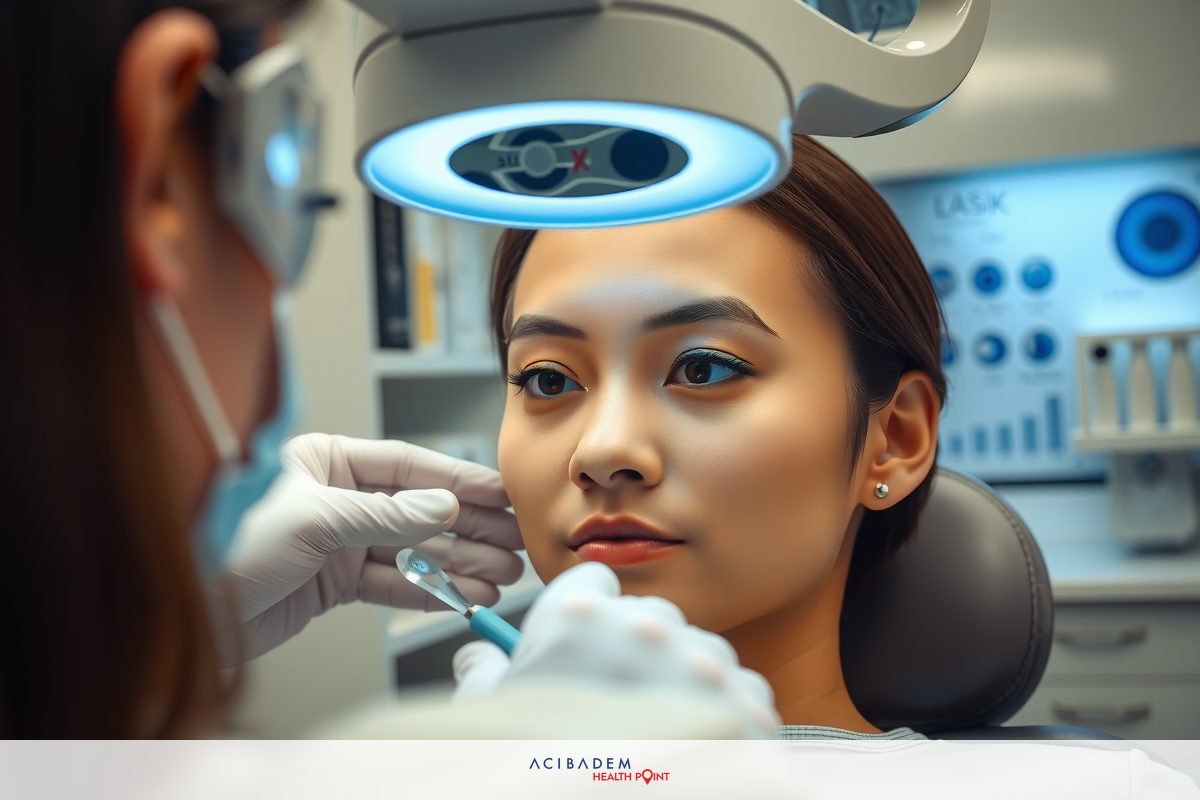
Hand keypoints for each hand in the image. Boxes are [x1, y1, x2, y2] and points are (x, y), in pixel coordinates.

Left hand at [226, 433, 523, 661]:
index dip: (459, 480)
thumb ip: (386, 515)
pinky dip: (433, 591)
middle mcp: (339, 498)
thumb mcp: (316, 522)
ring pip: (416, 550)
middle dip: (471, 528)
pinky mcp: (340, 582)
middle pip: (420, 509)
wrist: (203, 616)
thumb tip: (445, 507)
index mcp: (327, 461)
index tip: (500, 493)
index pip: (408, 465)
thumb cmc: (235, 551)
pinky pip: (398, 584)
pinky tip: (465, 595)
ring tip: (500, 576)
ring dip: (460, 564)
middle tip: (513, 541)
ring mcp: (342, 541)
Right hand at [452, 562, 780, 738]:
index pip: (593, 578)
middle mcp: (643, 627)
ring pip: (695, 649)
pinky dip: (722, 712)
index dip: (586, 613)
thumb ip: (484, 673)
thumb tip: (477, 656)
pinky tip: (695, 742)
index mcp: (578, 616)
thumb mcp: (495, 719)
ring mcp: (699, 661)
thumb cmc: (545, 767)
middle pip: (646, 615)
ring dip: (681, 678)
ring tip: (657, 731)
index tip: (585, 640)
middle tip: (616, 699)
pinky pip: (737, 687)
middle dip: (635, 649)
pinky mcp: (742, 699)